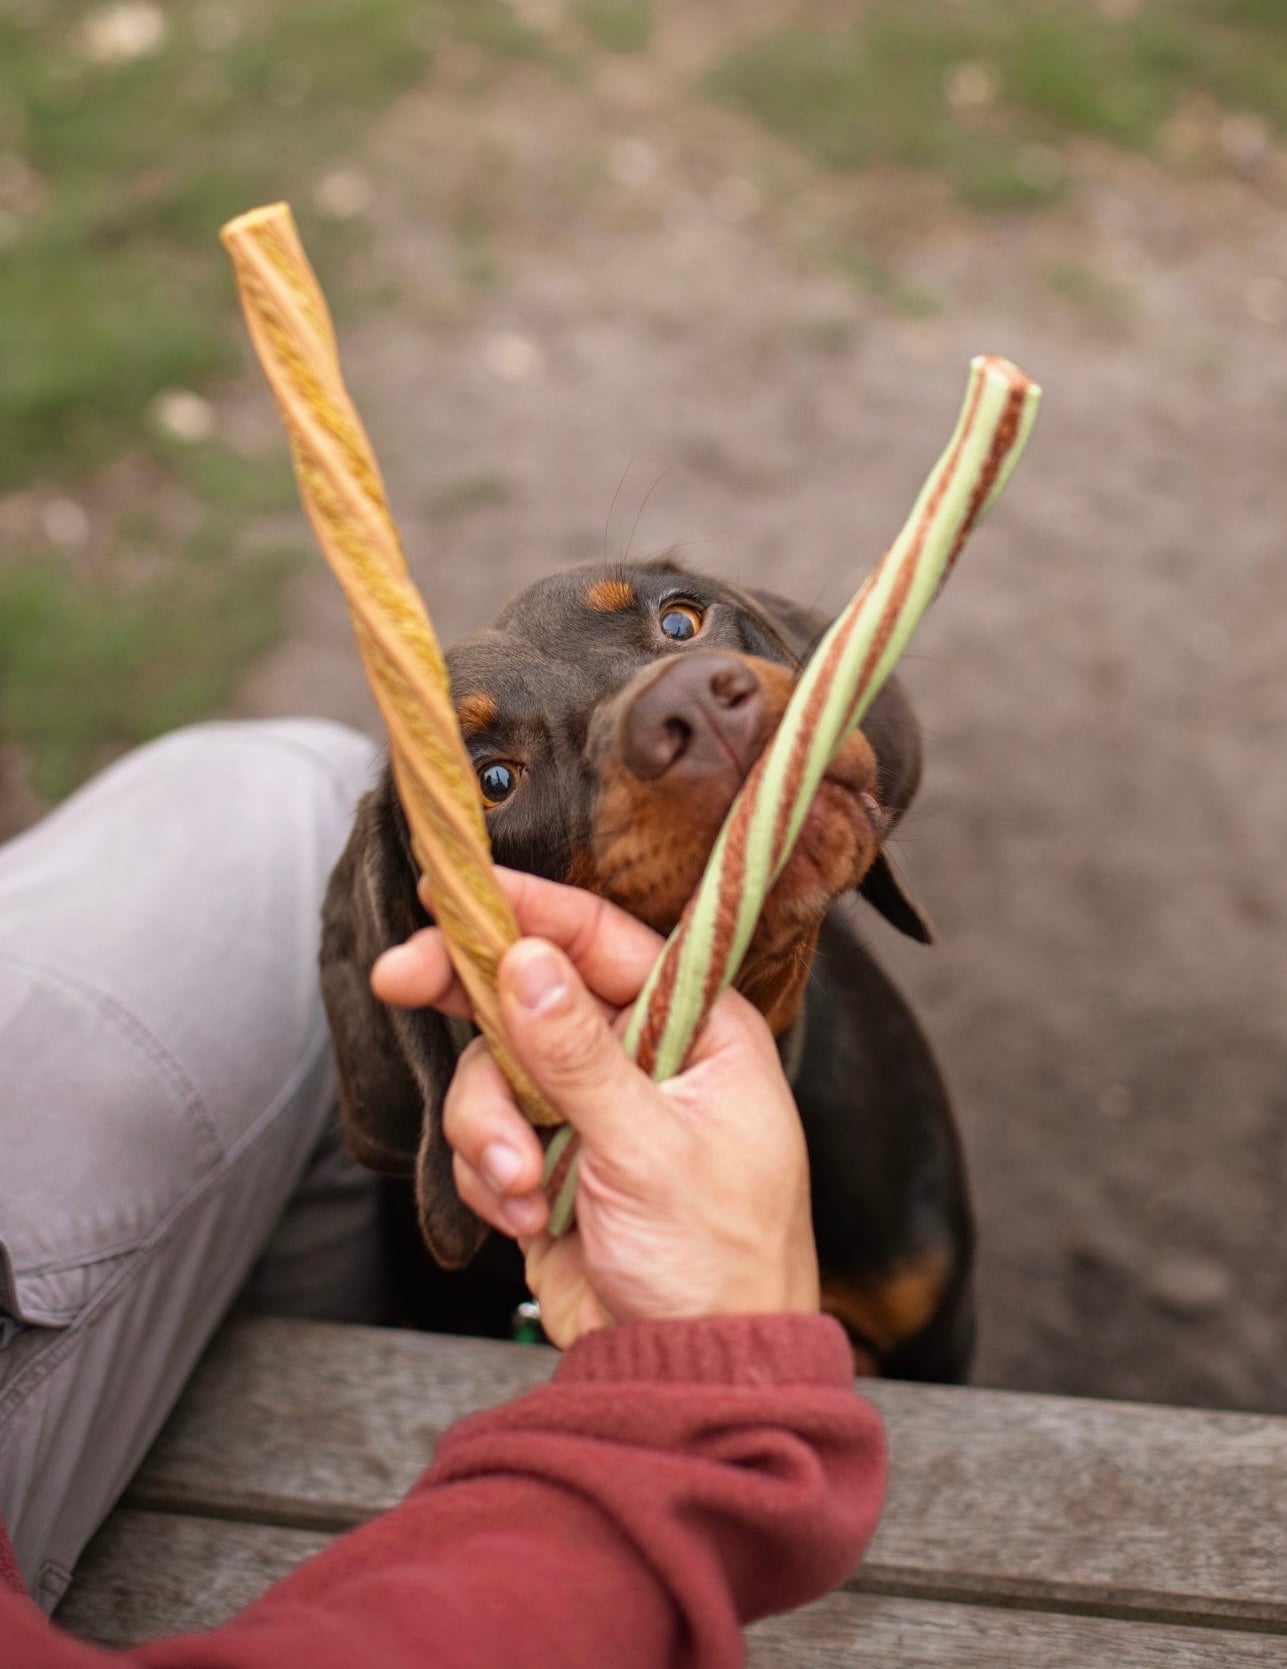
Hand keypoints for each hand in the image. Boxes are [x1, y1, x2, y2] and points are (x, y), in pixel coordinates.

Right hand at [372, 871, 819, 1346]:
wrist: (690, 1374)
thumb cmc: (716, 1261)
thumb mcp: (648, 1149)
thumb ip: (579, 1055)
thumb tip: (527, 961)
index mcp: (697, 1029)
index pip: (603, 941)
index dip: (527, 909)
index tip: (453, 888)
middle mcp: (642, 1055)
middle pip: (533, 993)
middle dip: (467, 999)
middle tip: (397, 979)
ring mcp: (592, 1108)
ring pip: (496, 1071)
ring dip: (489, 1129)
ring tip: (522, 1188)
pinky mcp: (551, 1161)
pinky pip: (487, 1135)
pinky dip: (491, 1175)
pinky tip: (528, 1217)